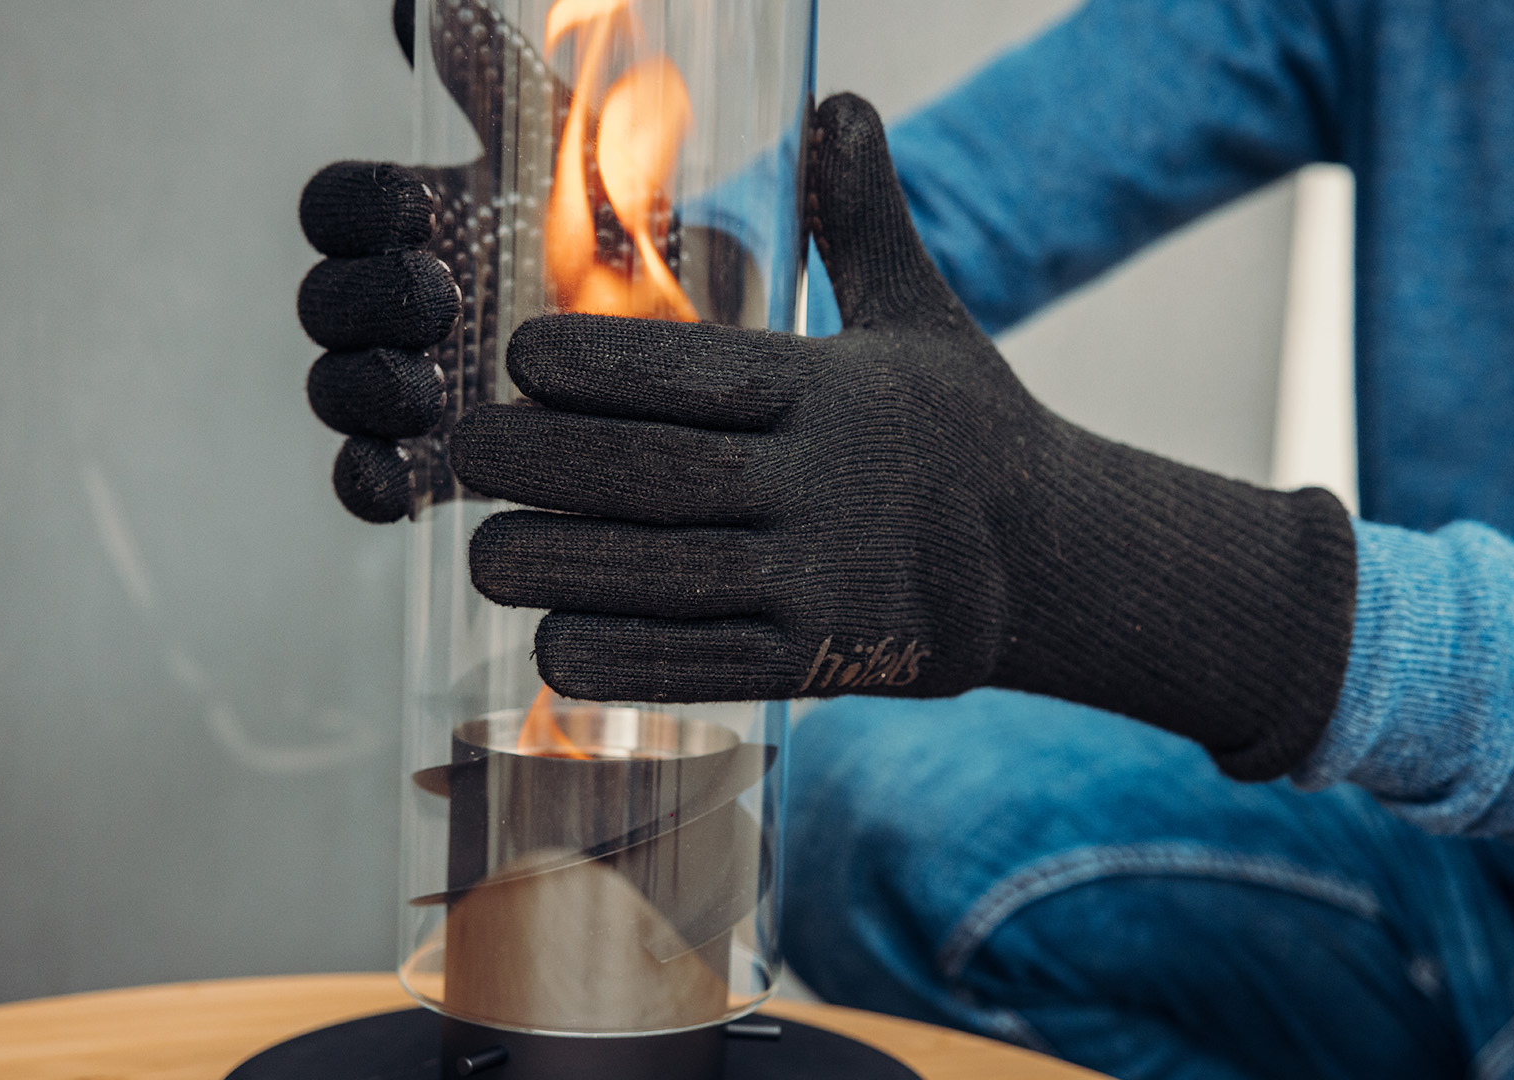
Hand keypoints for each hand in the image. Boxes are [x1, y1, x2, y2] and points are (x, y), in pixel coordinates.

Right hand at [296, 1, 757, 521]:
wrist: (692, 324)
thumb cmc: (620, 221)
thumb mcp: (573, 144)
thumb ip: (501, 80)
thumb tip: (435, 8)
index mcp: (412, 222)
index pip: (335, 209)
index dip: (356, 211)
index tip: (419, 209)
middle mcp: (394, 305)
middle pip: (323, 302)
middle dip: (366, 300)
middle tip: (439, 298)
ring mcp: (409, 386)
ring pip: (336, 392)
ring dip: (365, 390)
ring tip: (431, 390)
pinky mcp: (438, 463)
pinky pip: (369, 482)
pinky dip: (369, 483)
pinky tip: (400, 482)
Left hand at [449, 94, 1358, 780]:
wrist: (1049, 565)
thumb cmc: (960, 429)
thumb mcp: (924, 315)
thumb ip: (866, 218)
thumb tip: (839, 99)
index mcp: (841, 392)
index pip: (699, 371)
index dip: (598, 365)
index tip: (517, 358)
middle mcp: (835, 486)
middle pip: (663, 475)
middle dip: (549, 468)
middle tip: (463, 457)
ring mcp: (834, 583)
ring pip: (670, 577)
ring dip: (564, 571)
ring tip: (483, 558)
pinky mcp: (828, 663)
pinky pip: (707, 665)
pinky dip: (626, 661)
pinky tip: (553, 649)